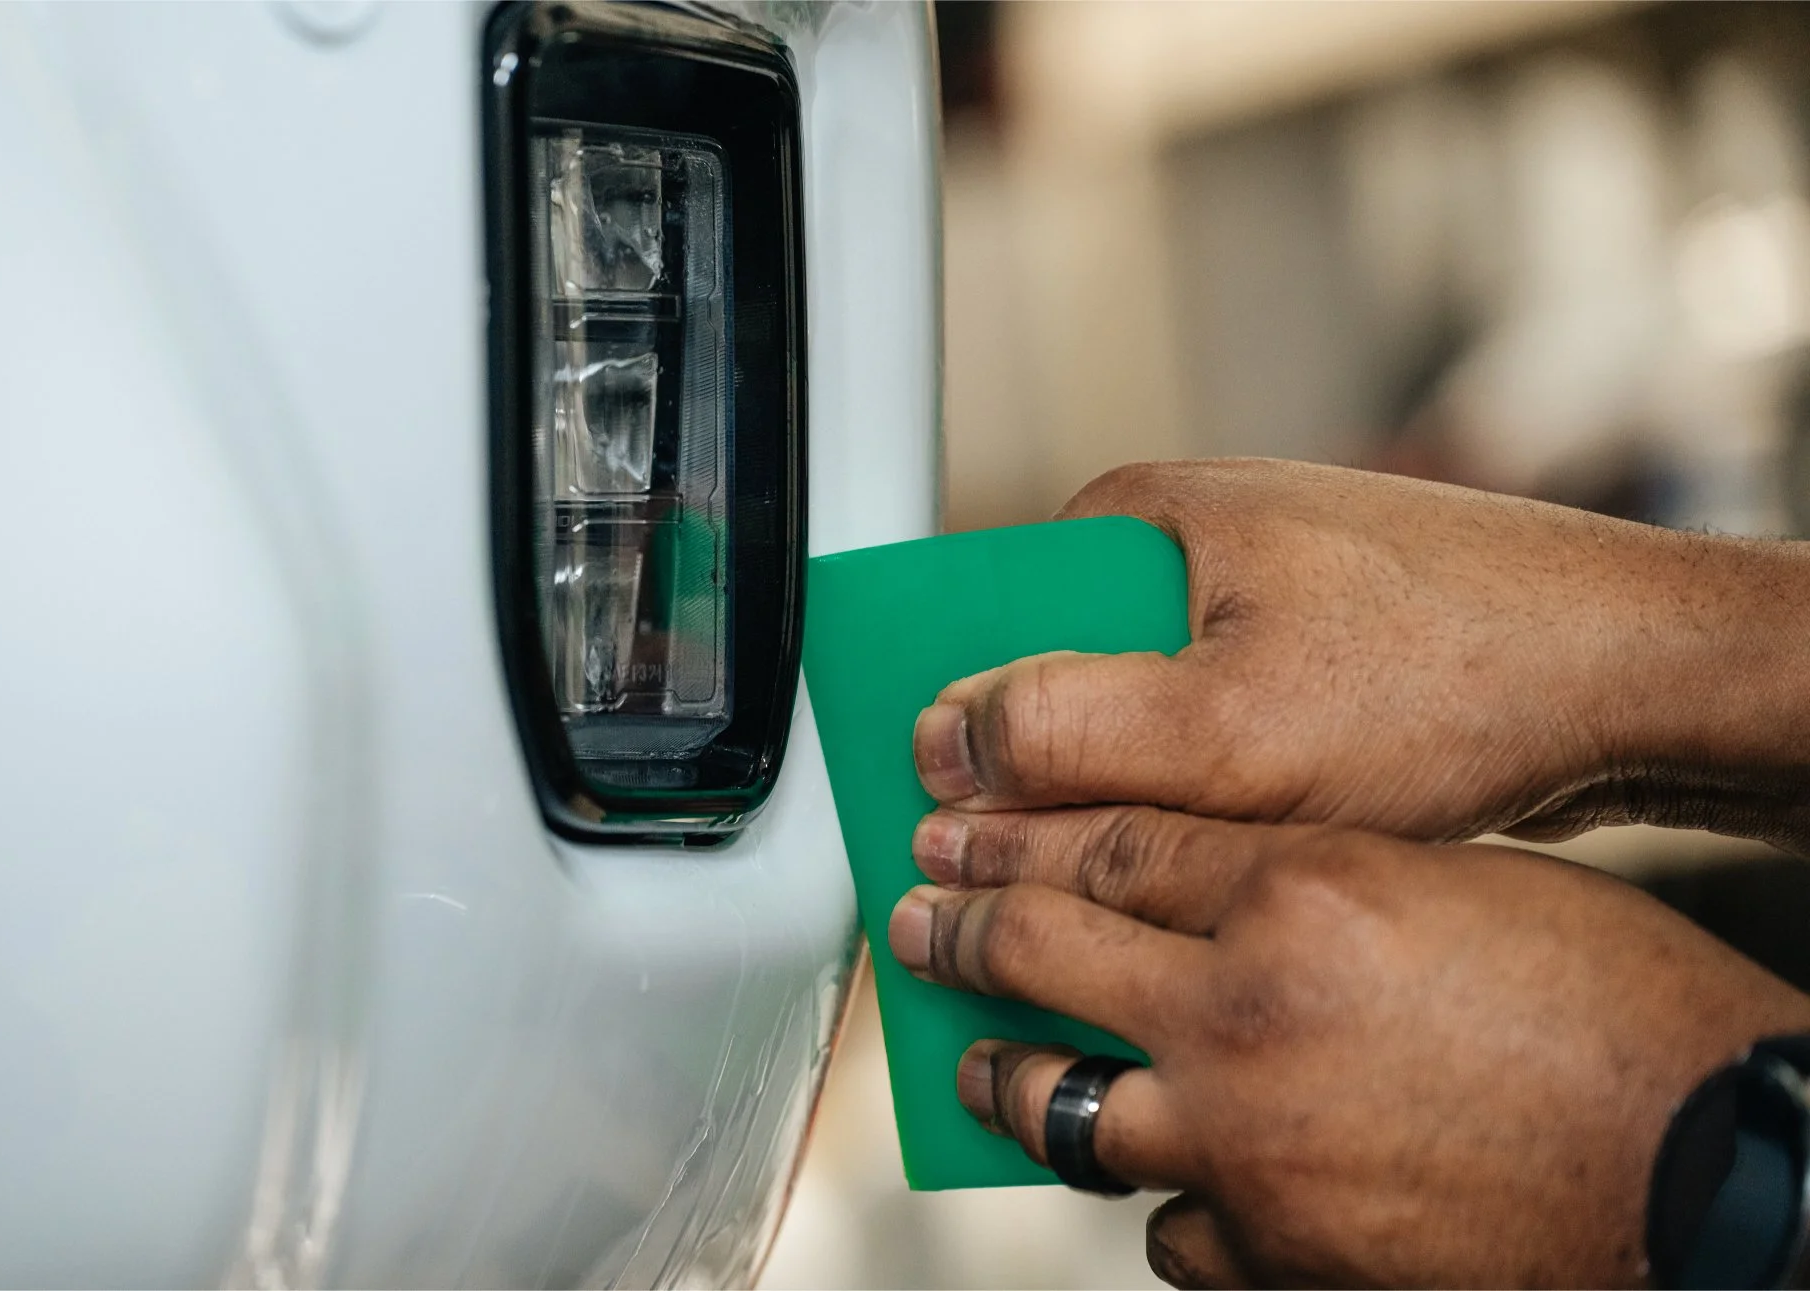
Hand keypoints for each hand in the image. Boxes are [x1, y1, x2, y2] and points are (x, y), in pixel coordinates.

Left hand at [887, 805, 1809, 1286]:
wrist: (1714, 1174)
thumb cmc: (1621, 1016)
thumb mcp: (1457, 888)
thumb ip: (1315, 884)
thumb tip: (1213, 893)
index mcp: (1305, 891)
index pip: (1105, 841)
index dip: (1012, 831)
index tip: (953, 829)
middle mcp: (1249, 1013)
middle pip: (1047, 950)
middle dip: (960, 930)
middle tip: (913, 922)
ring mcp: (1248, 1146)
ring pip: (1066, 1105)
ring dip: (1008, 1077)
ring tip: (972, 1059)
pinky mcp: (1274, 1257)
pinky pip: (1167, 1228)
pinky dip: (1161, 1198)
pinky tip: (1163, 1181)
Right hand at [911, 459, 1809, 850]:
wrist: (1642, 678)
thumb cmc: (1459, 671)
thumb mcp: (1230, 726)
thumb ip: (1064, 734)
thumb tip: (938, 746)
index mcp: (1135, 518)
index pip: (980, 622)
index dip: (952, 733)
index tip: (938, 824)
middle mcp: (1181, 543)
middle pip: (1053, 681)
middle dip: (1050, 783)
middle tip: (1072, 868)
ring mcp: (1247, 594)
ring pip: (1131, 722)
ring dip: (1132, 802)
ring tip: (1174, 861)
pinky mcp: (1301, 651)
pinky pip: (1205, 735)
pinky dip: (1202, 800)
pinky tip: (1239, 846)